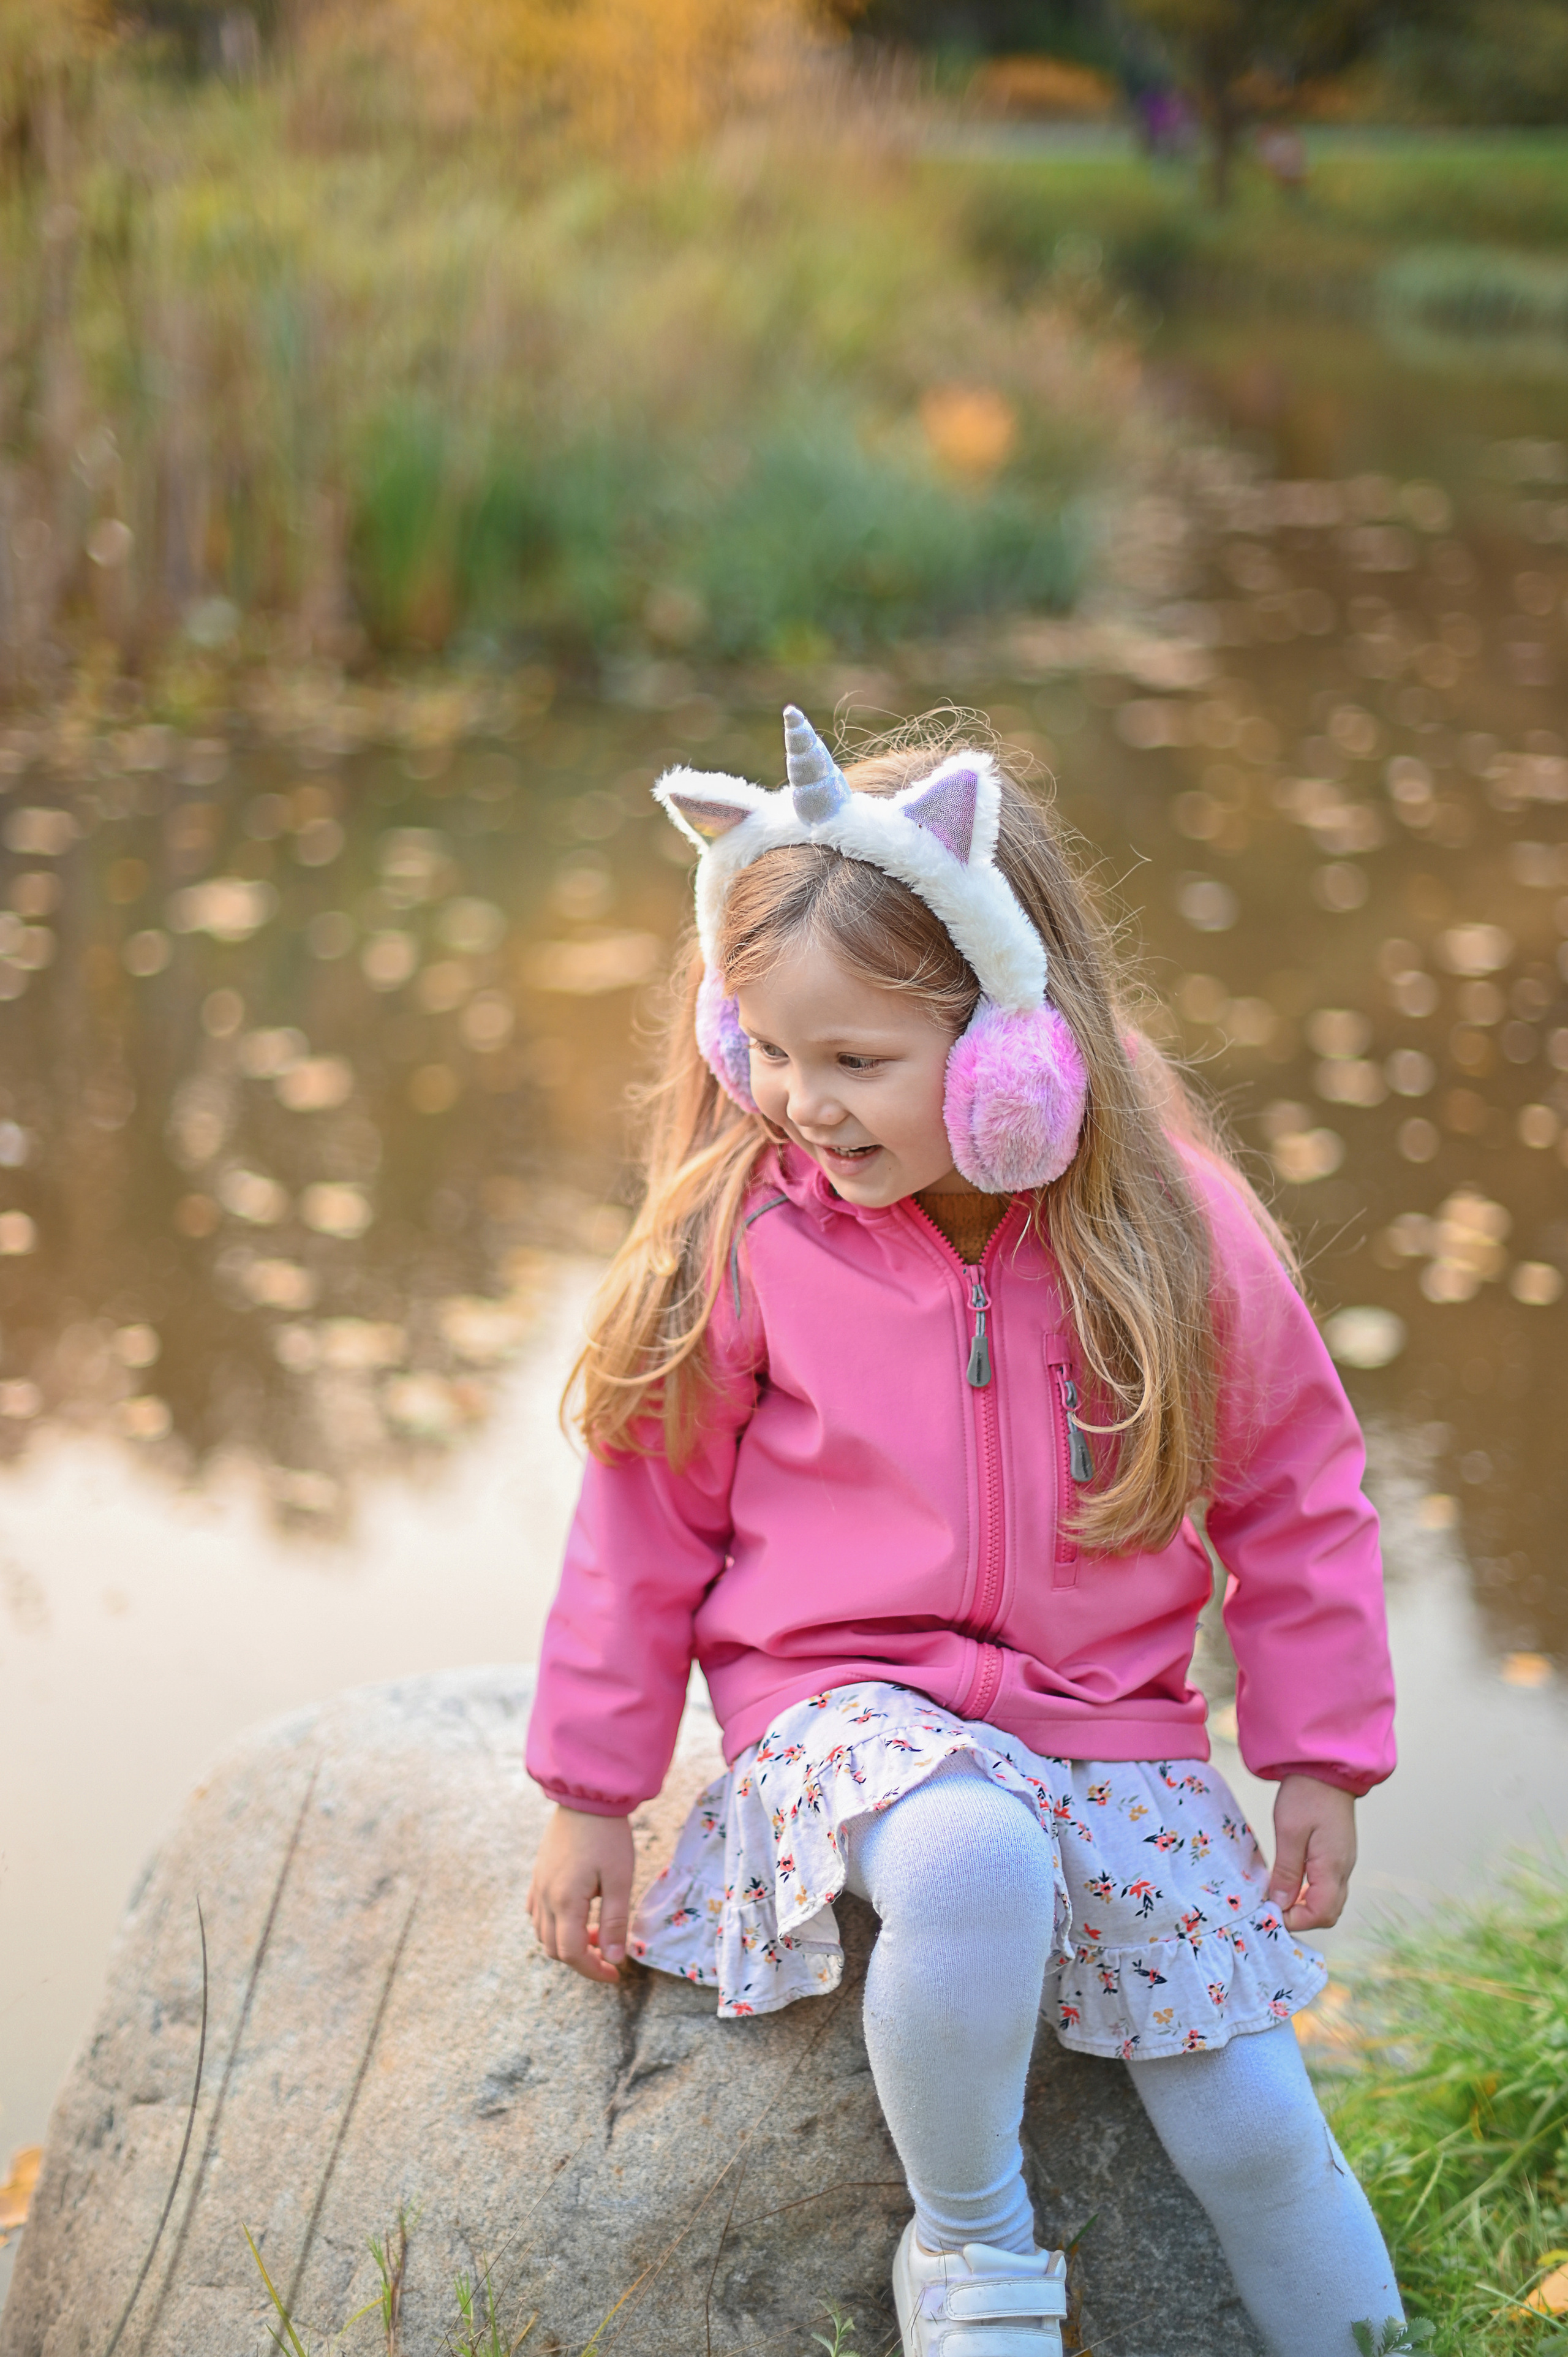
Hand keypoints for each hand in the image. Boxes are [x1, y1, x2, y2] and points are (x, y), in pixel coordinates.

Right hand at [527, 1806, 635, 1984]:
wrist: (586, 1797)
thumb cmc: (608, 1836)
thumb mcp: (619, 1879)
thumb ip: (614, 1922)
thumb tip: (615, 1959)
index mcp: (565, 1901)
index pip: (571, 1954)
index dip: (593, 1971)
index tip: (615, 1973)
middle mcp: (545, 1897)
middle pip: (554, 1948)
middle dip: (581, 1960)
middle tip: (608, 1955)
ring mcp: (538, 1885)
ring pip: (543, 1932)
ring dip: (566, 1942)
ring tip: (595, 1933)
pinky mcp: (538, 1874)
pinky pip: (536, 1912)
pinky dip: (553, 1924)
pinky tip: (574, 1914)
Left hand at [1266, 1775, 1356, 1932]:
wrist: (1325, 1768)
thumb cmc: (1305, 1795)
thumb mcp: (1289, 1832)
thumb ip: (1287, 1871)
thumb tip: (1280, 1903)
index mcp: (1333, 1867)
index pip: (1321, 1913)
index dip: (1296, 1920)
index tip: (1271, 1912)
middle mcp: (1343, 1869)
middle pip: (1328, 1912)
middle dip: (1301, 1917)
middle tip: (1273, 1907)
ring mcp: (1343, 1862)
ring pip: (1329, 1901)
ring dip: (1305, 1905)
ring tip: (1278, 1896)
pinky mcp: (1338, 1855)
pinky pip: (1328, 1886)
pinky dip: (1309, 1892)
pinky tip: (1290, 1882)